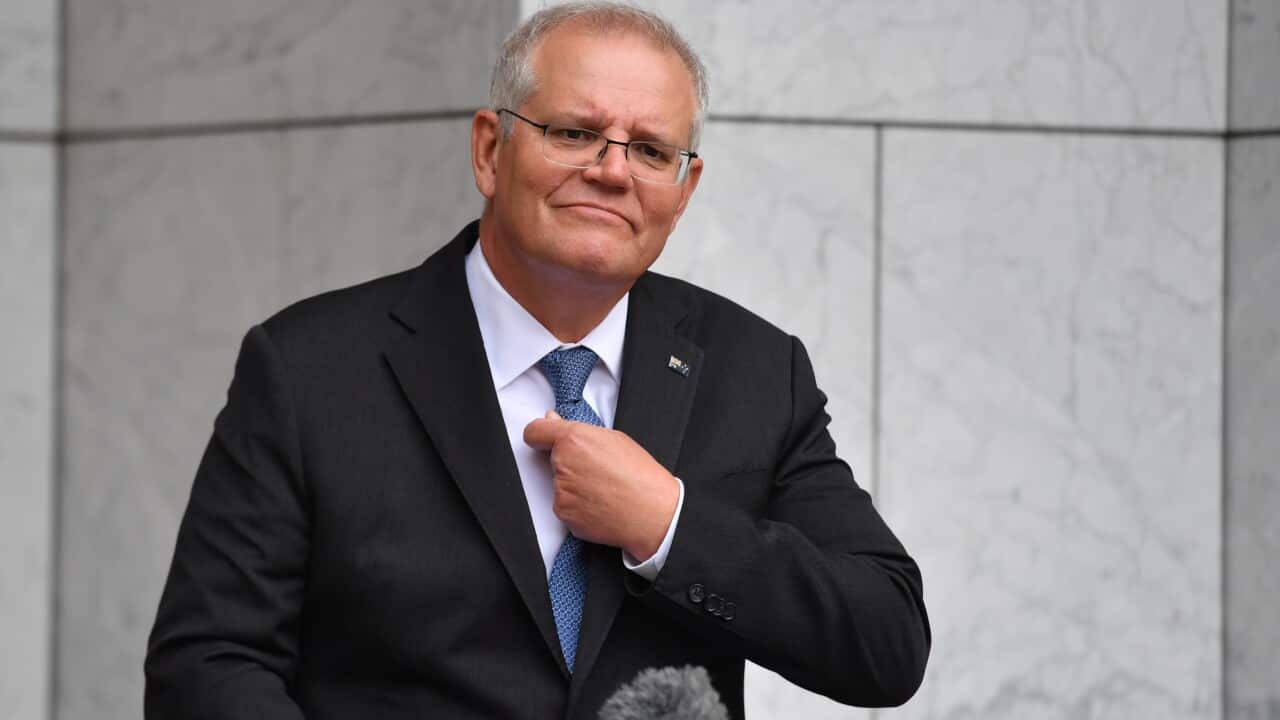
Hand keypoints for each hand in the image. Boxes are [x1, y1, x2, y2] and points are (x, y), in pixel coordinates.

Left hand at [523, 411, 679, 559]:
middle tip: (598, 470)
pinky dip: (579, 507)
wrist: (652, 513)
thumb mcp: (615, 439)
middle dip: (569, 463)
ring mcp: (561, 492)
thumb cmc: (640, 476)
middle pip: (552, 460)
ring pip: (559, 485)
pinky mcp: (564, 514)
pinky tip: (601, 504)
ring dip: (575, 486)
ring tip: (604, 489)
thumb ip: (579, 430)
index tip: (542, 438)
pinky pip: (566, 506)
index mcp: (573, 439)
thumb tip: (554, 422)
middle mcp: (562, 464)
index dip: (539, 434)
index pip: (534, 432)